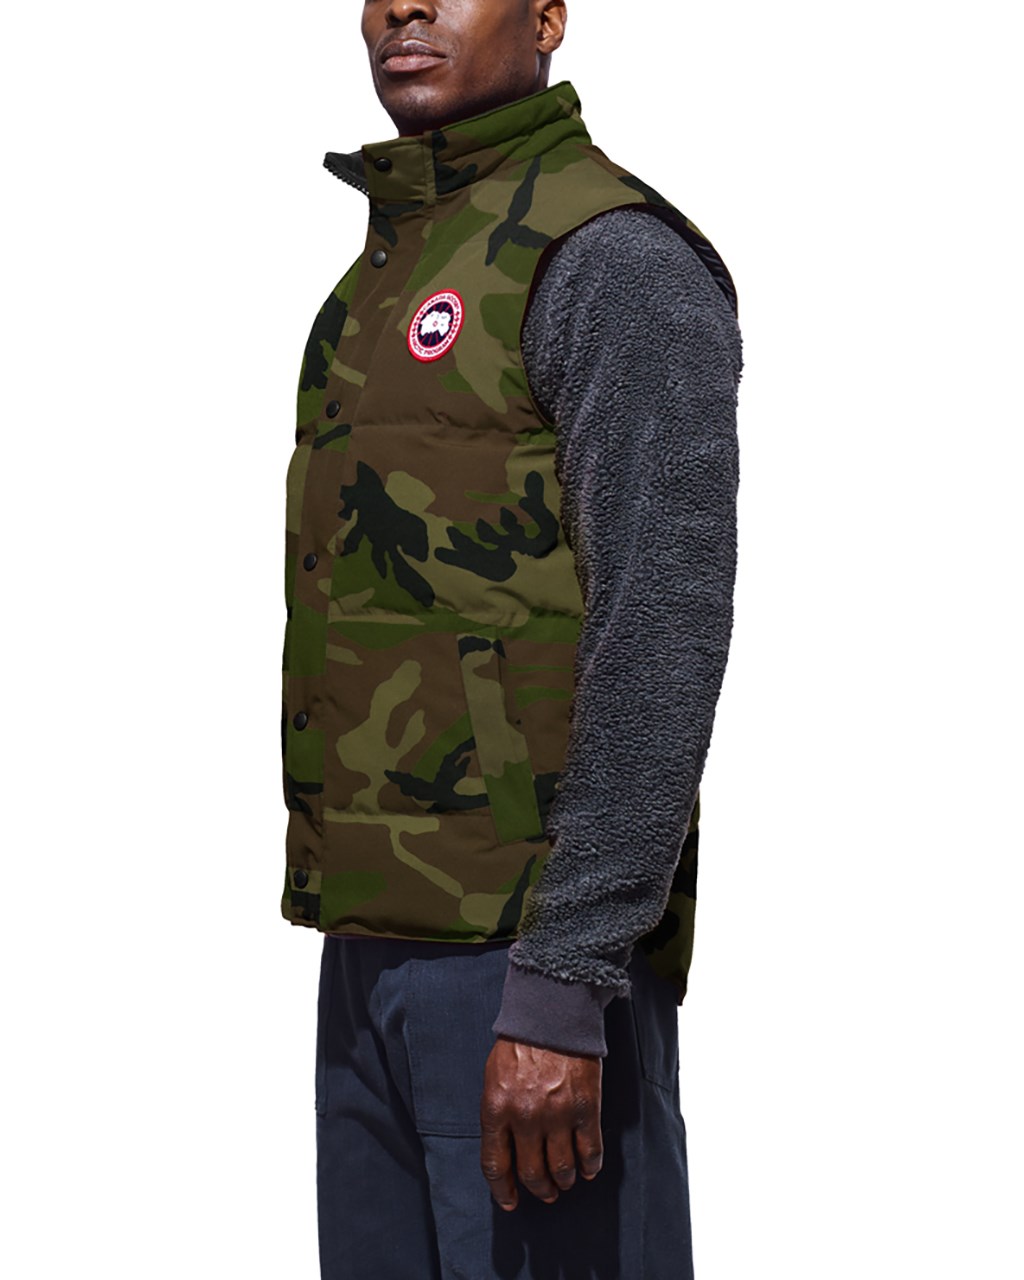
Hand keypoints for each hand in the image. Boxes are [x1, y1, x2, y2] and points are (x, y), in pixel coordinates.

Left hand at [479, 1034, 603, 1210]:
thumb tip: (505, 1148)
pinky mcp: (586, 1109)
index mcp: (496, 1109)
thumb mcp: (494, 1077)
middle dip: (539, 1189)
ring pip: (562, 1169)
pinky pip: (590, 1152)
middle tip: (545, 1193)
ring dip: (564, 1181)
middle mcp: (525, 1118)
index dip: (503, 1189)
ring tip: (565, 1181)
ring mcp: (557, 1115)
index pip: (495, 1165)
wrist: (553, 1014)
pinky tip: (588, 1169)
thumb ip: (498, 1113)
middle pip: (531, 1173)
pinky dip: (590, 1166)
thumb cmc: (521, 1042)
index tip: (510, 1200)